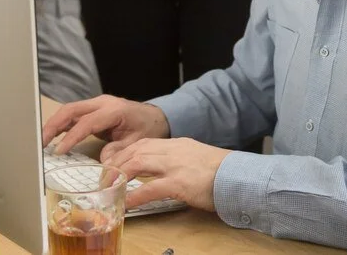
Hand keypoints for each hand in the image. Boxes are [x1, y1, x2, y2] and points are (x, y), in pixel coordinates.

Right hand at [42, 95, 169, 156]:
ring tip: (40, 141)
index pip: (86, 122)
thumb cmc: (147, 128)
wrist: (155, 116)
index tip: (58, 151)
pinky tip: (51, 138)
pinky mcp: (92, 110)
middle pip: (71, 109)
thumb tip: (103, 164)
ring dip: (53, 124)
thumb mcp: (137, 143)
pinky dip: (60, 125)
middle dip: (53, 125)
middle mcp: (102, 103)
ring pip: (69, 110)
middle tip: (40, 142)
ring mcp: (96, 105)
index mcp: (113, 110)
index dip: (71, 137)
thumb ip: (119, 152)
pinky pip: (73, 115)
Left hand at [103, 137, 230, 211]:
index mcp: (178, 144)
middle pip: (136, 150)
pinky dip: (134, 196)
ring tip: (109, 188)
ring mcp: (176, 165)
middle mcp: (174, 150)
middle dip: (117, 163)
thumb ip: (180, 162)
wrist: (241, 176)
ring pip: (138, 163)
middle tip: (105, 178)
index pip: (143, 143)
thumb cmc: (223, 172)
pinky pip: (150, 188)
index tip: (113, 164)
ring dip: (120, 175)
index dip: (125, 153)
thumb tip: (164, 173)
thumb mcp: (197, 160)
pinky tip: (125, 204)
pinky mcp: (180, 183)